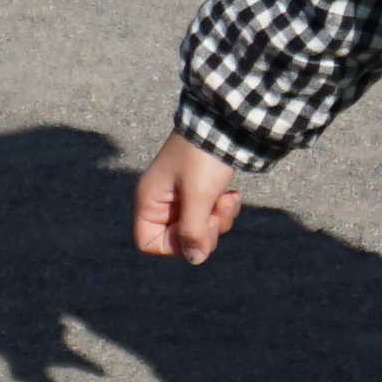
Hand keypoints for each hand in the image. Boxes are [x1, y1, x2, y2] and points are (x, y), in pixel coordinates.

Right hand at [133, 137, 245, 266]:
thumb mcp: (199, 196)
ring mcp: (181, 197)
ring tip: (227, 198)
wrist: (224, 122)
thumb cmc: (203, 157)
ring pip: (199, 228)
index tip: (195, 230)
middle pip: (179, 239)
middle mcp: (162, 202)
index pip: (150, 243)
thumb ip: (194, 230)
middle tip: (216, 211)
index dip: (174, 245)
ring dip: (218, 219)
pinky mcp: (199, 191)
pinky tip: (232, 194)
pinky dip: (223, 209)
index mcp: (150, 201)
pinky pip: (210, 215)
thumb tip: (195, 258)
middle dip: (205, 230)